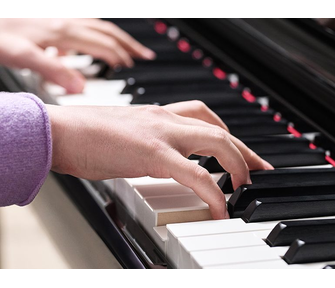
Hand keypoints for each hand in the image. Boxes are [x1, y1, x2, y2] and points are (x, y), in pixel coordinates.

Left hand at [0, 18, 155, 92]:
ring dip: (118, 37)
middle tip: (145, 55)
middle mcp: (66, 23)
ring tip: (129, 47)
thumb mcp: (24, 57)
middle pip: (108, 32)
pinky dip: (96, 35)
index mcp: (64, 33)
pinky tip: (90, 44)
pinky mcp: (54, 21)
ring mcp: (61, 19)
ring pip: (99, 26)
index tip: (133, 67)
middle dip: (129, 44)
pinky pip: (83, 26)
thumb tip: (80, 87)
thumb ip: (53, 71)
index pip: (103, 45)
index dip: (120, 56)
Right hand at [46, 101, 272, 219]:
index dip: (226, 132)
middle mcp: (164, 119)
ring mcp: (161, 134)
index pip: (203, 117)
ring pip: (216, 141)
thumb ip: (147, 142)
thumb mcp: (126, 135)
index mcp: (158, 115)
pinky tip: (220, 209)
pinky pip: (196, 174)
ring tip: (245, 186)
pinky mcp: (153, 154)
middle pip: (218, 127)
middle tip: (258, 169)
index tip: (239, 150)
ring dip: (237, 163)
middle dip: (243, 149)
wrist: (61, 131)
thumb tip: (159, 159)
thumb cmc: (87, 135)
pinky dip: (213, 192)